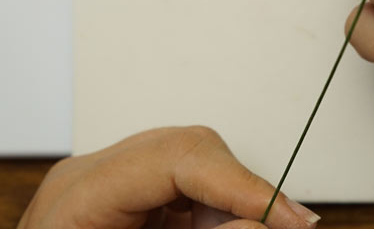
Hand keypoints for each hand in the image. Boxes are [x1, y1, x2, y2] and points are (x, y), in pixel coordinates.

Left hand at [18, 126, 320, 228]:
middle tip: (294, 226)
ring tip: (268, 227)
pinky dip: (217, 215)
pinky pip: (185, 194)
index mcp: (79, 193)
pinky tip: (235, 228)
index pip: (178, 156)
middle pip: (191, 151)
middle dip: (247, 190)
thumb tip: (258, 222)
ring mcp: (109, 188)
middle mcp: (93, 177)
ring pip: (196, 167)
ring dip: (236, 203)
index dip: (243, 184)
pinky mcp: (127, 207)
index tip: (289, 218)